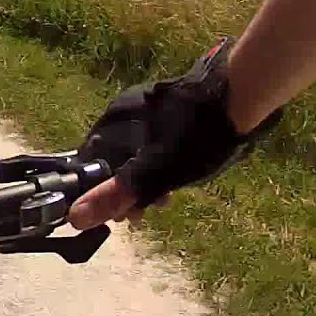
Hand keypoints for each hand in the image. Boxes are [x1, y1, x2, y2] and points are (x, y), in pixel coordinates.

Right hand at [70, 38, 280, 229]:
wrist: (240, 98)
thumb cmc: (196, 137)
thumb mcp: (156, 172)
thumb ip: (116, 194)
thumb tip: (74, 218)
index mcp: (111, 124)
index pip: (88, 164)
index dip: (97, 193)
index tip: (118, 216)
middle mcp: (120, 111)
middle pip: (109, 158)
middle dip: (123, 189)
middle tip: (144, 213)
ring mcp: (144, 106)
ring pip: (131, 151)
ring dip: (141, 179)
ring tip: (163, 200)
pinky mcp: (166, 106)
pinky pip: (149, 140)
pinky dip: (155, 162)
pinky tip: (174, 174)